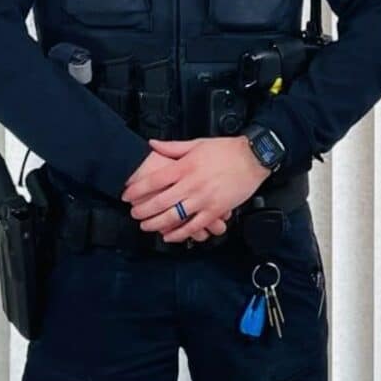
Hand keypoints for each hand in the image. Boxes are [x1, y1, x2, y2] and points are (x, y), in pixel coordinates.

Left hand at [121, 135, 269, 242]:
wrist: (253, 158)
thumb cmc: (225, 150)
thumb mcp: (197, 143)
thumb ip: (172, 147)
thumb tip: (152, 144)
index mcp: (185, 166)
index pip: (154, 180)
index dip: (137, 189)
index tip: (127, 195)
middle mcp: (192, 184)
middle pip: (161, 201)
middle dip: (143, 210)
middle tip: (134, 213)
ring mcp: (204, 199)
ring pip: (175, 216)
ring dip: (157, 224)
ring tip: (146, 226)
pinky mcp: (216, 210)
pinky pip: (194, 226)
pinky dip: (180, 233)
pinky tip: (169, 236)